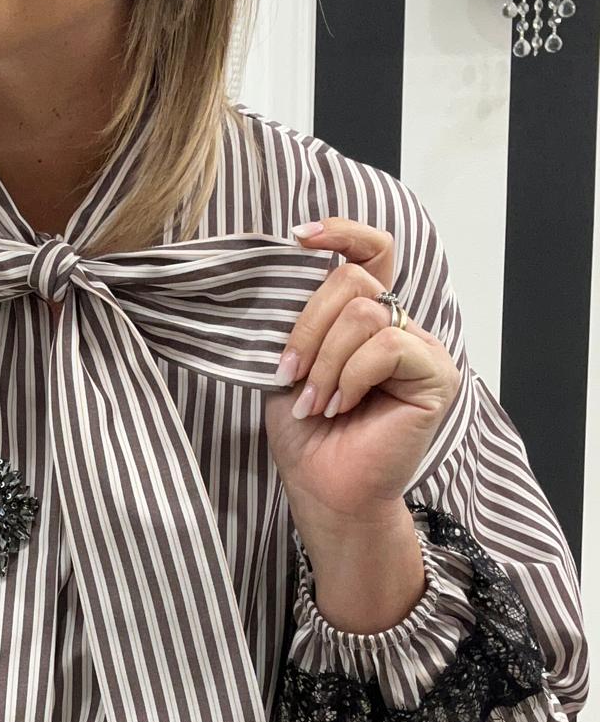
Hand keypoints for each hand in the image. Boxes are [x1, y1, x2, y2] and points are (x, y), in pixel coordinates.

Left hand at [263, 217, 461, 529]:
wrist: (325, 489)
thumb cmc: (306, 433)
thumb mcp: (290, 364)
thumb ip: (299, 320)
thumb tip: (285, 275)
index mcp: (365, 317)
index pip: (371, 251)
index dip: (340, 233)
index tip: (298, 237)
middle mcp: (398, 326)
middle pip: (353, 281)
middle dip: (309, 326)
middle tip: (289, 374)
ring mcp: (421, 348)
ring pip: (366, 314)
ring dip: (326, 361)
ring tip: (314, 402)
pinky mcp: (436, 375)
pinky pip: (388, 346)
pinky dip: (353, 375)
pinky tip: (341, 406)